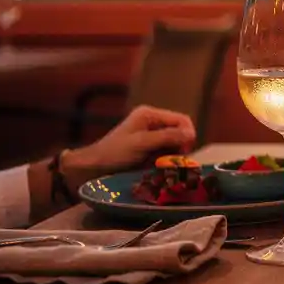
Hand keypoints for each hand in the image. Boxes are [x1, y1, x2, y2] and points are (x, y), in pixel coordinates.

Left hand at [62, 105, 195, 187]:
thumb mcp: (142, 143)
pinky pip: (166, 153)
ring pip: (175, 144)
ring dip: (173, 156)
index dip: (187, 135)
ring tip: (162, 166)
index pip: (182, 120)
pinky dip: (166, 161)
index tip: (184, 152)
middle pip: (180, 132)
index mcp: (150, 115)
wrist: (91, 169)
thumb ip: (167, 137)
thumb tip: (192, 134)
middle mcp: (152, 123)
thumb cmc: (114, 153)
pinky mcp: (148, 150)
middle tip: (172, 161)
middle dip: (180, 147)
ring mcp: (150, 136)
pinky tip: (158, 168)